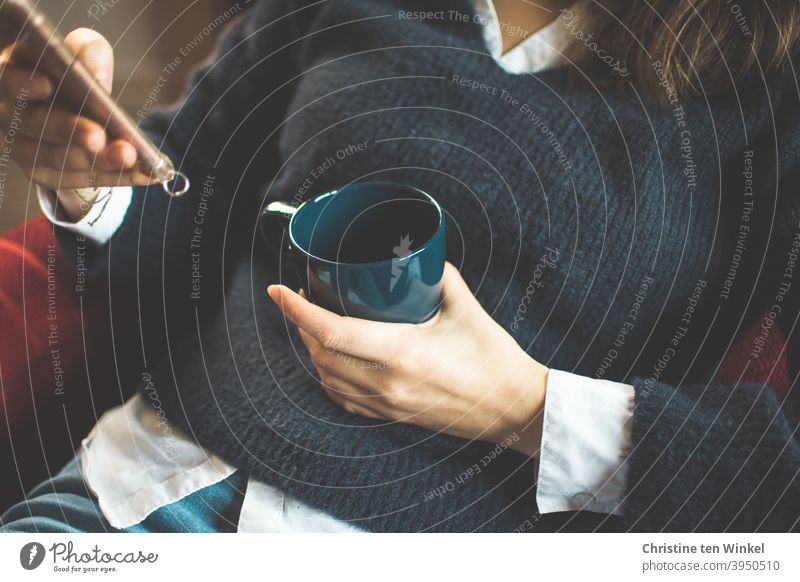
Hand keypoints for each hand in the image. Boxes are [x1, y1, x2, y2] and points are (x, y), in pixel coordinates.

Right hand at [0, 28, 152, 218]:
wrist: (78, 113)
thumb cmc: (76, 78)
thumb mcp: (84, 56)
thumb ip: (87, 52)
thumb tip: (95, 74)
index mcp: (14, 74)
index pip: (9, 77)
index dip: (25, 82)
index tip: (48, 84)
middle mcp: (12, 113)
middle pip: (35, 124)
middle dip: (69, 130)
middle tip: (97, 135)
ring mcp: (23, 147)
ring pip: (55, 158)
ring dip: (95, 160)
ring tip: (128, 155)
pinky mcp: (43, 172)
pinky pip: (77, 180)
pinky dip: (113, 176)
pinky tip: (141, 172)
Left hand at [267, 263, 548, 456]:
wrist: (512, 409)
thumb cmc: (493, 360)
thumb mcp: (465, 308)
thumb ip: (438, 276)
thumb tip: (416, 255)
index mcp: (401, 353)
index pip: (331, 331)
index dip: (297, 310)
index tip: (278, 290)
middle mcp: (386, 382)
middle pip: (320, 353)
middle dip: (301, 323)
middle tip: (304, 297)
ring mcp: (386, 404)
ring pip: (326, 377)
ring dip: (312, 349)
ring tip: (315, 324)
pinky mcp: (391, 416)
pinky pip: (342, 399)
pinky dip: (327, 377)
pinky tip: (333, 361)